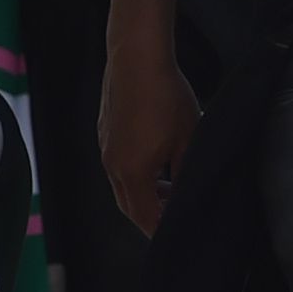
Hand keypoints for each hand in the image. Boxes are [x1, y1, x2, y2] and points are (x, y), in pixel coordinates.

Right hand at [102, 48, 196, 237]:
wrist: (137, 56)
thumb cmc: (166, 94)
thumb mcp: (188, 138)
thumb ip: (186, 172)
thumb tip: (186, 192)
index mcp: (133, 172)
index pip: (145, 217)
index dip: (161, 231)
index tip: (176, 235)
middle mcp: (113, 165)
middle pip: (129, 206)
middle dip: (151, 216)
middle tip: (173, 216)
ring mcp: (105, 148)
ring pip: (122, 185)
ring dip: (144, 193)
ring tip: (170, 187)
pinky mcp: (104, 132)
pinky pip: (117, 165)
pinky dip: (135, 173)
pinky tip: (155, 160)